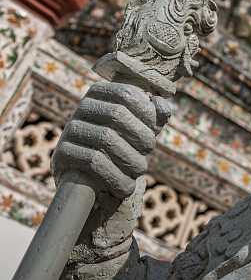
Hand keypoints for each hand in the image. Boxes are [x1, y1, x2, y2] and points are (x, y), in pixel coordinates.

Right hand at [51, 81, 170, 200]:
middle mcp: (83, 106)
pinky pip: (92, 161)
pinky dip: (115, 176)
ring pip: (105, 138)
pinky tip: (126, 186)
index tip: (153, 130)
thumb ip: (154, 116)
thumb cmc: (121, 147)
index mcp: (101, 93)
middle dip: (140, 134)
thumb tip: (160, 103)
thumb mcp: (139, 129)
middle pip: (117, 114)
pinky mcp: (61, 153)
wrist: (90, 180)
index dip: (145, 111)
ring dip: (130, 157)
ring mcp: (69, 129)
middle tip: (149, 150)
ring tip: (140, 169)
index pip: (126, 93)